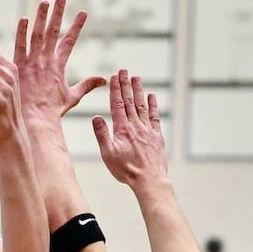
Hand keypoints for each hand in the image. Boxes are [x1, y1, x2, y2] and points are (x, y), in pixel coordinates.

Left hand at [15, 0, 104, 120]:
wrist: (36, 119)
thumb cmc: (53, 110)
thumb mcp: (73, 97)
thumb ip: (87, 85)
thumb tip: (104, 79)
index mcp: (59, 66)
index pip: (70, 41)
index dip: (77, 26)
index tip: (83, 12)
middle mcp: (47, 61)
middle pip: (53, 32)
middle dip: (58, 14)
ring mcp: (32, 63)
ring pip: (37, 35)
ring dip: (41, 18)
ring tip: (45, 2)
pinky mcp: (19, 67)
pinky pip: (19, 47)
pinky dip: (21, 33)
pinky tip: (24, 19)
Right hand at [91, 70, 167, 188]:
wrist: (149, 180)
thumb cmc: (126, 170)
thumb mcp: (107, 154)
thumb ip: (102, 134)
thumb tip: (96, 117)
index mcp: (122, 129)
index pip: (117, 104)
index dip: (115, 89)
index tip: (114, 77)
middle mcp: (135, 126)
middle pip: (130, 100)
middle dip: (126, 84)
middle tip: (124, 70)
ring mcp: (147, 130)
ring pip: (142, 105)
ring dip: (138, 90)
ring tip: (136, 77)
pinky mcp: (156, 136)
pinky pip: (154, 116)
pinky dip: (152, 105)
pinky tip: (152, 96)